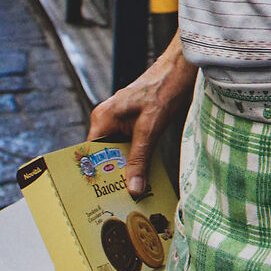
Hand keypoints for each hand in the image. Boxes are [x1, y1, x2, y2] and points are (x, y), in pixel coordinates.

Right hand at [88, 42, 197, 198]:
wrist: (180, 70)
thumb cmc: (163, 91)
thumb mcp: (150, 130)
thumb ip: (140, 159)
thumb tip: (134, 188)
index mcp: (103, 119)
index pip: (90, 153)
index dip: (94, 173)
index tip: (98, 194)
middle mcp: (107, 120)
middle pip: (104, 155)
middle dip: (112, 175)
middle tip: (118, 200)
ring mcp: (120, 121)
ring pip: (119, 152)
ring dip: (127, 168)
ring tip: (132, 193)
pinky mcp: (134, 122)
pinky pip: (130, 145)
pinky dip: (137, 159)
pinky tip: (145, 176)